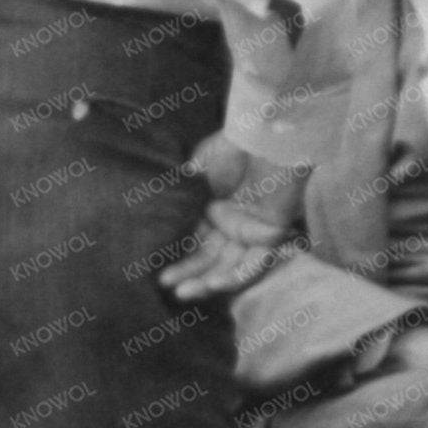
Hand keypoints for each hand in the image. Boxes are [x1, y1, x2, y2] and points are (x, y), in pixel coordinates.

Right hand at [161, 132, 305, 301]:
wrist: (265, 134)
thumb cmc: (231, 147)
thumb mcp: (196, 169)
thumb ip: (181, 193)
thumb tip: (155, 213)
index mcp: (214, 213)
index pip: (195, 246)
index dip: (180, 262)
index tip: (160, 277)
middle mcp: (232, 226)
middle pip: (212, 260)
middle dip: (191, 277)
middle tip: (171, 291)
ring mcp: (252, 231)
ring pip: (232, 267)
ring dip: (211, 282)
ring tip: (189, 293)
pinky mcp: (273, 233)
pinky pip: (257, 261)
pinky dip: (238, 274)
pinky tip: (217, 284)